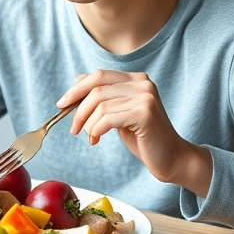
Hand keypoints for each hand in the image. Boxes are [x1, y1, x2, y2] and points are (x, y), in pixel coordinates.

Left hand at [58, 70, 211, 194]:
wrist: (170, 158)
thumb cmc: (142, 137)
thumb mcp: (119, 113)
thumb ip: (104, 99)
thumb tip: (74, 89)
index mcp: (135, 79)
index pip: (98, 75)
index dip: (76, 89)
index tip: (62, 104)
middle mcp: (142, 83)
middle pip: (96, 88)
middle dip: (78, 108)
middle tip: (73, 127)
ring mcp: (145, 97)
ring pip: (100, 105)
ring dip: (88, 124)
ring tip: (91, 137)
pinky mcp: (145, 114)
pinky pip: (108, 119)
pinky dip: (96, 130)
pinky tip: (96, 139)